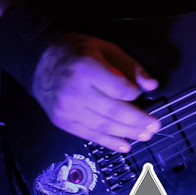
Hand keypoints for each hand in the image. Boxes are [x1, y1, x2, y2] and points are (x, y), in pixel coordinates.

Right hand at [32, 34, 160, 150]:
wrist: (41, 61)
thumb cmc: (78, 51)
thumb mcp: (107, 49)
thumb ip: (131, 66)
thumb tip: (152, 85)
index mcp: (87, 68)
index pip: (118, 89)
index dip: (134, 93)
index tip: (141, 93)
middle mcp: (75, 91)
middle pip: (112, 111)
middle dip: (137, 121)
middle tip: (155, 126)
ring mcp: (67, 109)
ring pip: (102, 126)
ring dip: (127, 133)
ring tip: (145, 136)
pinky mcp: (62, 121)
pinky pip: (89, 135)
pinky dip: (109, 142)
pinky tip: (124, 145)